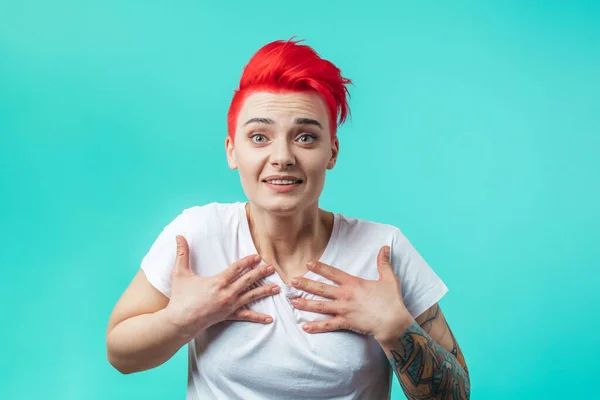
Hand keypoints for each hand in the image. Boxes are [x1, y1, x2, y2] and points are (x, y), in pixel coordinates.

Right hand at [164, 235, 279, 338]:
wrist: (179, 322)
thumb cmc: (180, 298)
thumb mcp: (179, 273)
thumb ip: (181, 254)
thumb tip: (179, 236)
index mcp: (218, 282)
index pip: (237, 268)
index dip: (248, 261)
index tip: (257, 257)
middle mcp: (227, 293)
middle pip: (248, 280)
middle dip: (261, 273)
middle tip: (272, 267)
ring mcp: (229, 305)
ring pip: (251, 296)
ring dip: (264, 291)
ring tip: (276, 288)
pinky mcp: (228, 316)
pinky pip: (246, 316)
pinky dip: (258, 317)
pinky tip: (269, 318)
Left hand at [290, 246, 413, 341]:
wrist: (393, 323)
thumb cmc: (392, 301)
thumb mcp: (389, 278)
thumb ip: (384, 262)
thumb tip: (385, 247)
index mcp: (354, 283)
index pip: (333, 273)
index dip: (320, 267)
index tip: (308, 263)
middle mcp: (345, 295)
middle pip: (321, 288)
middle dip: (306, 284)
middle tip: (292, 281)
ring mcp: (344, 310)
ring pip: (321, 306)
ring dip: (306, 303)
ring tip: (293, 301)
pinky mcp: (346, 323)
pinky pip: (328, 325)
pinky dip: (316, 326)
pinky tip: (304, 326)